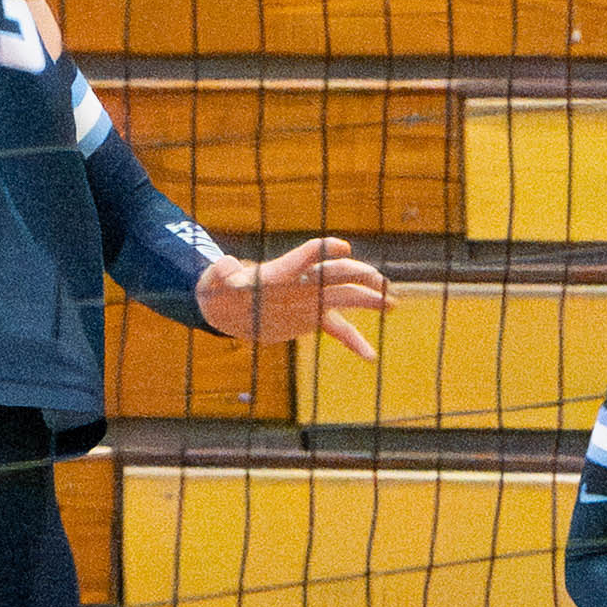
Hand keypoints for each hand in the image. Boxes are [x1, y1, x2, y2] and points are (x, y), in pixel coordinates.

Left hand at [195, 237, 392, 362]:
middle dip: (359, 275)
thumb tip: (224, 265)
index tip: (343, 248)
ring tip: (392, 304)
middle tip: (380, 281)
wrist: (228, 307)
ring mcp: (311, 300)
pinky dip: (354, 341)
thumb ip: (220, 271)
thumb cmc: (220, 288)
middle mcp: (302, 282)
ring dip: (369, 300)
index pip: (305, 257)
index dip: (323, 251)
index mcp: (281, 271)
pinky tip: (371, 357)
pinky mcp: (312, 319)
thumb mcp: (214, 281)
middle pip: (336, 274)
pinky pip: (338, 329)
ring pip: (346, 297)